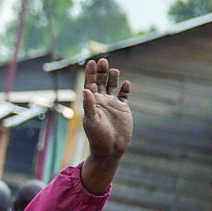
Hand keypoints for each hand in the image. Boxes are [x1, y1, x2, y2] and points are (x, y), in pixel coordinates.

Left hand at [79, 58, 132, 194]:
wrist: (110, 150)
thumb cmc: (97, 137)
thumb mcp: (92, 121)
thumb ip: (89, 105)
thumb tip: (85, 89)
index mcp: (92, 103)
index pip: (89, 84)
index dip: (90, 73)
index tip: (91, 62)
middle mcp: (101, 102)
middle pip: (100, 82)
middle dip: (101, 72)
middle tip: (103, 60)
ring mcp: (112, 105)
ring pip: (112, 87)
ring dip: (112, 78)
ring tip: (113, 69)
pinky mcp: (122, 110)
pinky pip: (124, 96)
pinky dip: (125, 90)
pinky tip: (126, 83)